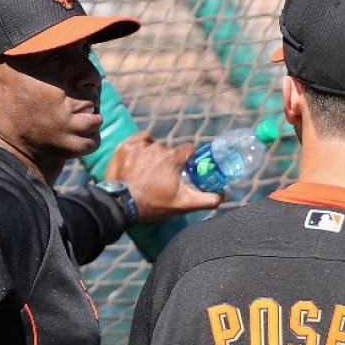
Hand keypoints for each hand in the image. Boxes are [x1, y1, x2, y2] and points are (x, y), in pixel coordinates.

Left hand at [104, 131, 221, 222]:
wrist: (120, 205)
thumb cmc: (153, 205)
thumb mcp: (183, 204)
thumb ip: (207, 199)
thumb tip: (224, 196)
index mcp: (174, 158)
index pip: (189, 151)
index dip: (188, 161)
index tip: (183, 171)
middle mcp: (159, 147)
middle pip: (170, 151)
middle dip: (169, 163)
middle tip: (161, 179)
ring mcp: (141, 145)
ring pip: (155, 146)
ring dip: (154, 157)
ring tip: (147, 173)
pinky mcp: (126, 146)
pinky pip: (140, 139)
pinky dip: (141, 147)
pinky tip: (139, 160)